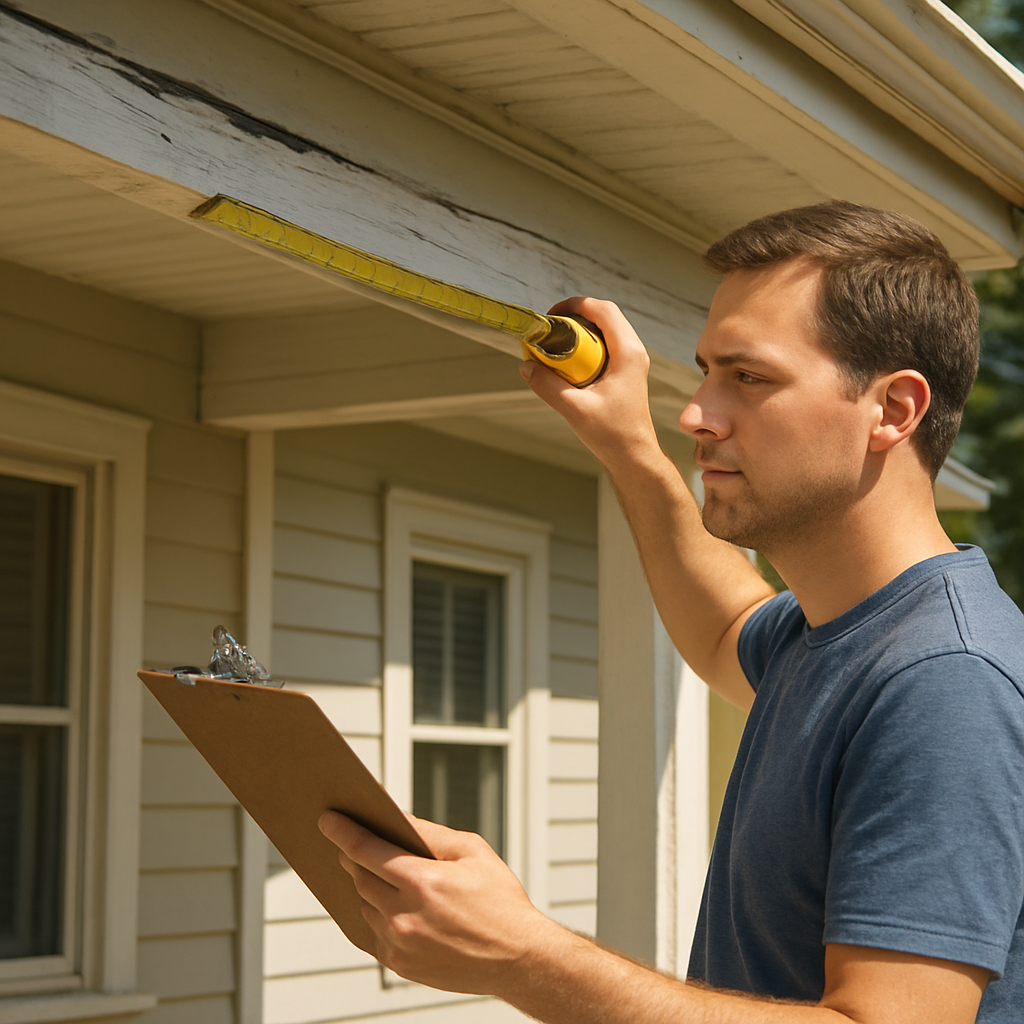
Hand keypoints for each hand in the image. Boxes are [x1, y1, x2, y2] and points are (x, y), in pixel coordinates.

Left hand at [318, 811, 559, 995]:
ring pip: (365, 906)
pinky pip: (374, 933)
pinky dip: (377, 915)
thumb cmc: (500, 900)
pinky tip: (391, 904)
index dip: (343, 832)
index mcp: (423, 881)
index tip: (327, 820)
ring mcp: (400, 944)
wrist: (518, 957)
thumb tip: (397, 818)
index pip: (366, 850)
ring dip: (367, 887)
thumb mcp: (471, 852)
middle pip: (359, 877)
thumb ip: (429, 833)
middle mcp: (404, 915)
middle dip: (352, 858)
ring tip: (378, 874)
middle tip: (351, 845)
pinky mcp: (401, 965)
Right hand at [522, 297, 660, 471]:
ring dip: (579, 331)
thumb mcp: (574, 409)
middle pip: (603, 315)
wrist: (633, 456)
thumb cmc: (613, 434)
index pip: (603, 310)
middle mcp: (633, 351)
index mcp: (628, 353)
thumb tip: (526, 365)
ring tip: (556, 345)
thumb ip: (548, 386)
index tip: (551, 316)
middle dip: (574, 316)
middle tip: (549, 330)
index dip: (575, 304)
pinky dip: (585, 346)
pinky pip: (604, 346)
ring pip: (604, 330)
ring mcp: (631, 361)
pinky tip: (568, 363)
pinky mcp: (625, 371)